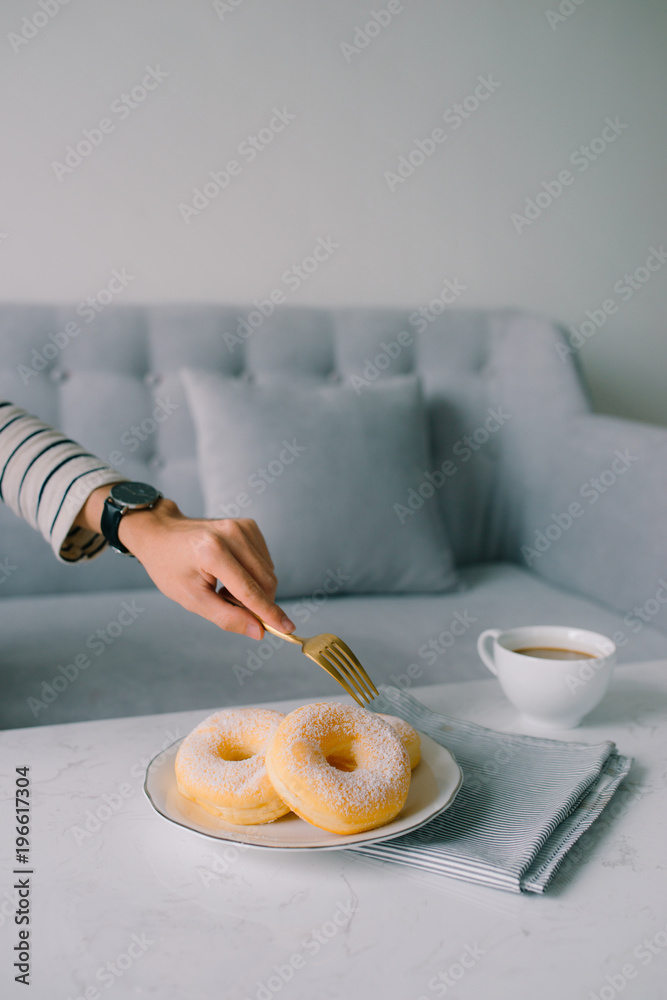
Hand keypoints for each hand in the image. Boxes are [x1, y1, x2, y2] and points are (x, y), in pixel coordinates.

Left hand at [75, 488, 294, 639]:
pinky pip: (264, 560)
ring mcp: (242, 526)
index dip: (270, 613)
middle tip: (227, 603)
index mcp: (213, 552)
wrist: (160, 533)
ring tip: (223, 587)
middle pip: (266, 580)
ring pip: (268, 572)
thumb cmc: (170, 567)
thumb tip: (258, 631)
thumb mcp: (191, 599)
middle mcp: (232, 534)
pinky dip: (253, 574)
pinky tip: (231, 573)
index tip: (288, 628)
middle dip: (256, 602)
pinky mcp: (248, 525)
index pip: (250, 590)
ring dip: (254, 588)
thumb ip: (226, 617)